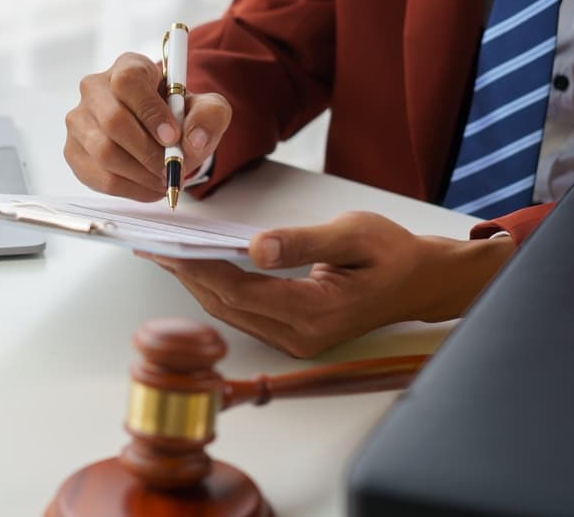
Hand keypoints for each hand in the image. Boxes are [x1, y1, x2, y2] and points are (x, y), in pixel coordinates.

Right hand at [65, 52, 231, 201]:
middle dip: (148, 152)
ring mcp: (79, 120)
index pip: (128, 82)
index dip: (150, 111)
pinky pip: (98, 177)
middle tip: (172, 168)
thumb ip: (209, 116)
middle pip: (113, 120)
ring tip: (164, 179)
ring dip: (140, 174)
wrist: (160, 134)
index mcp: (127, 67)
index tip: (173, 137)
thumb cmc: (178, 116)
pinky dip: (130, 189)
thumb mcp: (206, 108)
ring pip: (104, 153)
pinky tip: (149, 186)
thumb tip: (192, 140)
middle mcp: (95, 88)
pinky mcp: (74, 151)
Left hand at [141, 212, 514, 356]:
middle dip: (187, 274)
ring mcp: (296, 339)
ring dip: (196, 282)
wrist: (421, 282)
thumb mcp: (354, 234)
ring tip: (165, 253)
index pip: (240, 291)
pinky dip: (217, 287)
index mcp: (316, 313)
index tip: (169, 245)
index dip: (200, 268)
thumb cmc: (393, 253)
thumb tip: (256, 247)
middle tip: (152, 244)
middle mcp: (301, 335)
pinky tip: (198, 266)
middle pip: (227, 304)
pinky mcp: (294, 334)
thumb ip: (303, 241)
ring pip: (231, 311)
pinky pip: (244, 311)